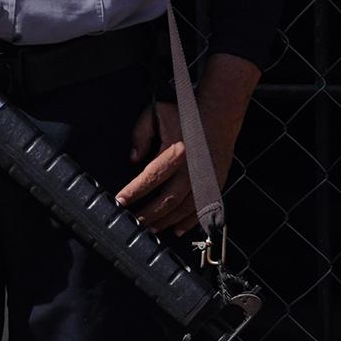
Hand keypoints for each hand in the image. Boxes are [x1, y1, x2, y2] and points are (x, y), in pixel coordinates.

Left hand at [120, 99, 234, 236]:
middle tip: (134, 222)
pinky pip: (202, 208)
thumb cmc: (187, 111)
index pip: (150, 177)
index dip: (133, 192)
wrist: (220, 111)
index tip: (120, 201)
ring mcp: (205, 178)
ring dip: (166, 222)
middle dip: (148, 215)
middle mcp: (192, 168)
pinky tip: (178, 229)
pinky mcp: (215, 182)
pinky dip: (190, 221)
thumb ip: (140, 135)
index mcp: (176, 151)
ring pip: (184, 209)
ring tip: (151, 229)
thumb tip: (133, 159)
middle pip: (167, 200)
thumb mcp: (157, 114)